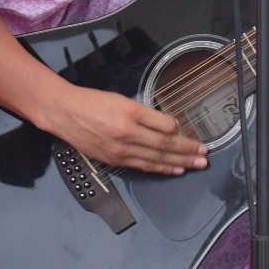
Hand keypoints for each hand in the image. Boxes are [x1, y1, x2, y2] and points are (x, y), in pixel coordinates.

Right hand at [37, 84, 208, 175]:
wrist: (64, 113)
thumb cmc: (91, 102)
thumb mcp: (120, 99)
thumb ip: (144, 113)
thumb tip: (168, 126)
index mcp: (130, 113)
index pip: (164, 125)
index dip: (182, 132)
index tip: (194, 135)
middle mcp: (126, 133)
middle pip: (165, 145)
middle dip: (188, 150)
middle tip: (205, 154)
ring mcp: (120, 149)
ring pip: (157, 159)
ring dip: (180, 162)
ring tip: (197, 164)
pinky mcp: (114, 159)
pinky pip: (143, 166)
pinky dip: (161, 169)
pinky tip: (175, 169)